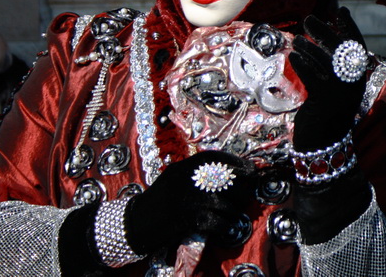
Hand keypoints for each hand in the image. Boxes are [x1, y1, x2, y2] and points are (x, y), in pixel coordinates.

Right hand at [124, 151, 253, 254]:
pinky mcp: (187, 219)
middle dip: (241, 190)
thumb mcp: (175, 178)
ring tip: (234, 214)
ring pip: (225, 204)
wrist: (134, 223)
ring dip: (233, 211)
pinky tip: (225, 227)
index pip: (216, 158)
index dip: (237, 163)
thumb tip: (230, 173)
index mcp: (184, 167)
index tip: (251, 170)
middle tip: (247, 196)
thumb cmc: (159, 200)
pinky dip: (224, 225)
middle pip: (226, 181)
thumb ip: (197, 173)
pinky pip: (216, 221)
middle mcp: (187, 180)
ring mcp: (187, 199)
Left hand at [289, 8, 367, 151]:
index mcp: (359, 78)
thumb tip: (323, 41)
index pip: (357, 45)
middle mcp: (353, 83)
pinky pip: (313, 76)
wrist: (324, 145)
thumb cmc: (327, 115)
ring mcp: (340, 92)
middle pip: (340, 48)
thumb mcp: (337, 90)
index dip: (349, 26)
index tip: (339, 10)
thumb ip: (335, 69)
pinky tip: (293, 57)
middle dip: (325, 30)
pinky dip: (302, 64)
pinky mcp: (325, 100)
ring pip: (325, 60)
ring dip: (309, 46)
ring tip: (297, 40)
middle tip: (310, 18)